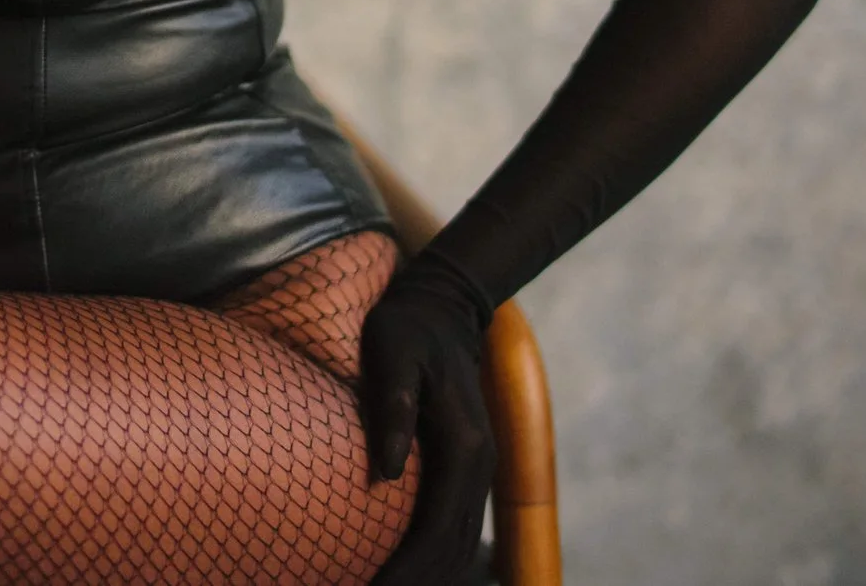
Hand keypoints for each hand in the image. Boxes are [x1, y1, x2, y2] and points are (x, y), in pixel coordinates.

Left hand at [357, 251, 495, 585]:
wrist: (444, 307)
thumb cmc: (406, 326)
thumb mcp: (392, 351)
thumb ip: (393, 406)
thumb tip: (386, 472)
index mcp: (463, 446)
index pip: (436, 529)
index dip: (406, 568)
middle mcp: (479, 467)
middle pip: (452, 549)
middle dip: (414, 579)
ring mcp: (477, 470)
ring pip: (459, 544)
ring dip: (427, 574)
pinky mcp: (465, 468)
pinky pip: (454, 526)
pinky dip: (434, 556)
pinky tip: (403, 569)